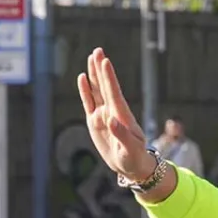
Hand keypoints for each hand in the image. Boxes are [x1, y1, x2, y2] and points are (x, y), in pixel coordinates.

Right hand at [76, 48, 152, 180]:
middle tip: (98, 50)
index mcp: (122, 116)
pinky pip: (89, 102)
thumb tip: (111, 119)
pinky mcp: (94, 122)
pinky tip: (83, 77)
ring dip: (94, 74)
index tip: (106, 62)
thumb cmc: (135, 158)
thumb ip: (122, 135)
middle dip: (101, 69)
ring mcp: (103, 115)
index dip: (109, 78)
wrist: (131, 166)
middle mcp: (112, 111)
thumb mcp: (131, 149)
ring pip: (97, 90)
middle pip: (105, 86)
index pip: (114, 93)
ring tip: (92, 57)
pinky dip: (85, 90)